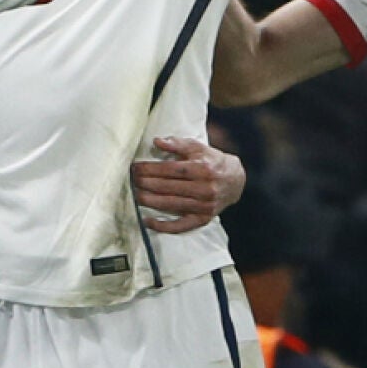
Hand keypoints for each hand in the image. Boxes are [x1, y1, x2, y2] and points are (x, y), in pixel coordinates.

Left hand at [131, 136, 245, 233]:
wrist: (236, 181)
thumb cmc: (212, 161)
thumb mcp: (198, 148)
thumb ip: (178, 144)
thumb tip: (157, 141)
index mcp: (202, 169)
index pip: (170, 170)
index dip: (150, 169)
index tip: (135, 168)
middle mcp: (204, 188)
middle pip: (169, 187)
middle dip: (146, 183)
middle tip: (131, 180)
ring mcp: (204, 206)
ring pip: (172, 204)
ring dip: (150, 201)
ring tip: (135, 196)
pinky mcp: (203, 219)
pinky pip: (181, 226)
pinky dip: (163, 226)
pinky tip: (147, 221)